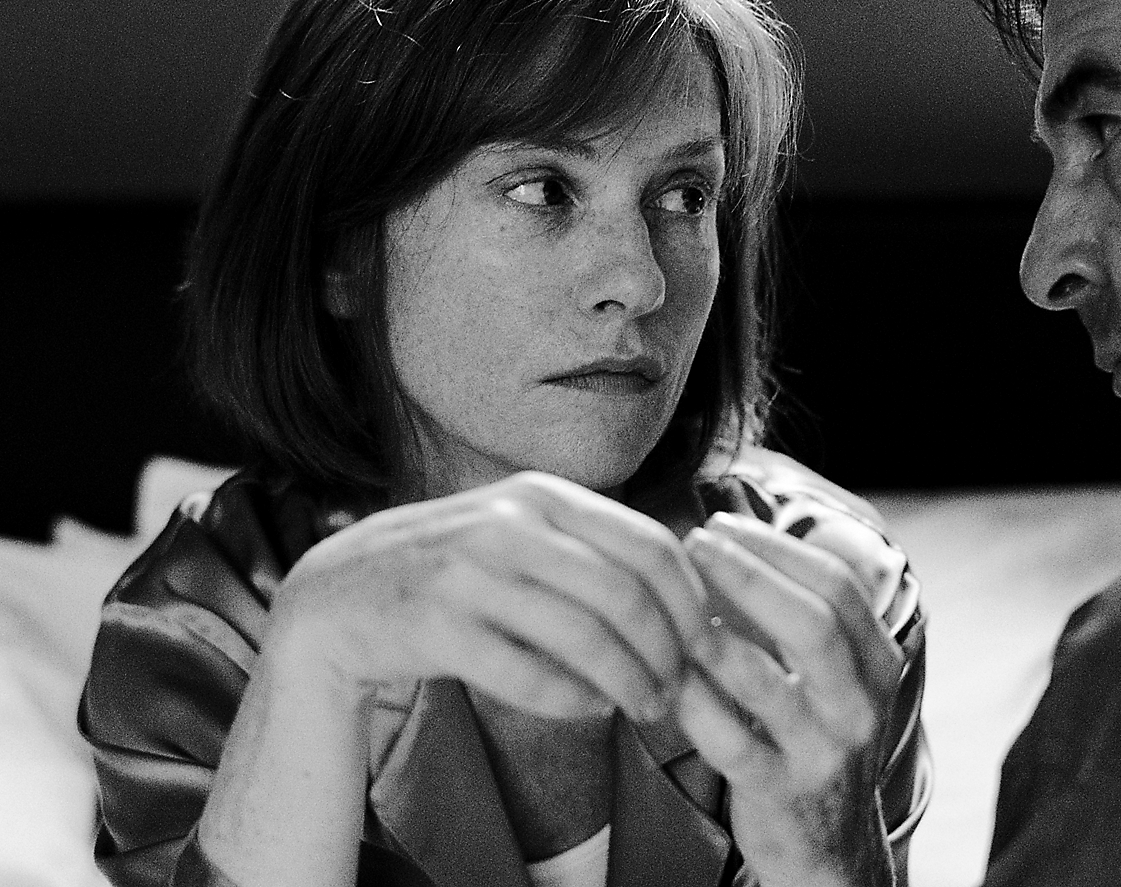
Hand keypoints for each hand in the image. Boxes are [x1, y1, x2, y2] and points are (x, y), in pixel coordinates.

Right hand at [276, 470, 711, 719]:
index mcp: (541, 494)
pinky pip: (529, 674)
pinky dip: (573, 699)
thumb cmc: (450, 570)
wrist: (334, 597)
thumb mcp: (517, 529)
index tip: (705, 641)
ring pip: (584, 637)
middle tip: (680, 687)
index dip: (690, 600)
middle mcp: (508, 524)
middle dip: (666, 650)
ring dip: (629, 682)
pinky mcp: (435, 626)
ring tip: (646, 708)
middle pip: (626, 595)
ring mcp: (468, 572)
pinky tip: (592, 709)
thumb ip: (589, 544)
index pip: (649, 544)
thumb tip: (689, 587)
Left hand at [675, 513, 903, 886]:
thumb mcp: (837, 676)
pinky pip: (730, 741)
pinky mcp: (780, 793)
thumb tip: (741, 537)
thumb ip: (805, 613)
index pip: (838, 586)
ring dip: (712, 636)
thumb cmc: (818, 738)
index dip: (777, 549)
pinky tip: (668, 673)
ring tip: (672, 604)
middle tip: (695, 546)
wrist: (832, 847)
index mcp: (878, 663)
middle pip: (811, 623)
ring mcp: (823, 752)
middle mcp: (860, 706)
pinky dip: (695, 702)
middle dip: (748, 575)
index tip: (723, 525)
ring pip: (767, 684)